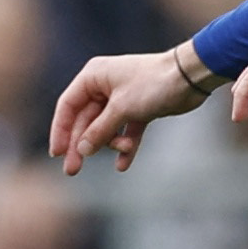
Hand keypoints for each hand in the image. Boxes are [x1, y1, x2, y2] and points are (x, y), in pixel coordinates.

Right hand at [50, 48, 208, 174]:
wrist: (191, 78)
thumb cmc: (154, 84)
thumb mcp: (122, 108)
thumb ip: (99, 130)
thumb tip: (82, 149)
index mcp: (93, 77)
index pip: (67, 106)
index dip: (60, 131)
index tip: (56, 154)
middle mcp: (103, 86)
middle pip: (85, 121)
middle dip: (82, 146)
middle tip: (73, 171)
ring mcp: (122, 98)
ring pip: (106, 128)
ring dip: (112, 143)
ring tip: (125, 149)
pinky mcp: (139, 108)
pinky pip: (126, 130)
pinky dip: (126, 145)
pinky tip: (123, 165)